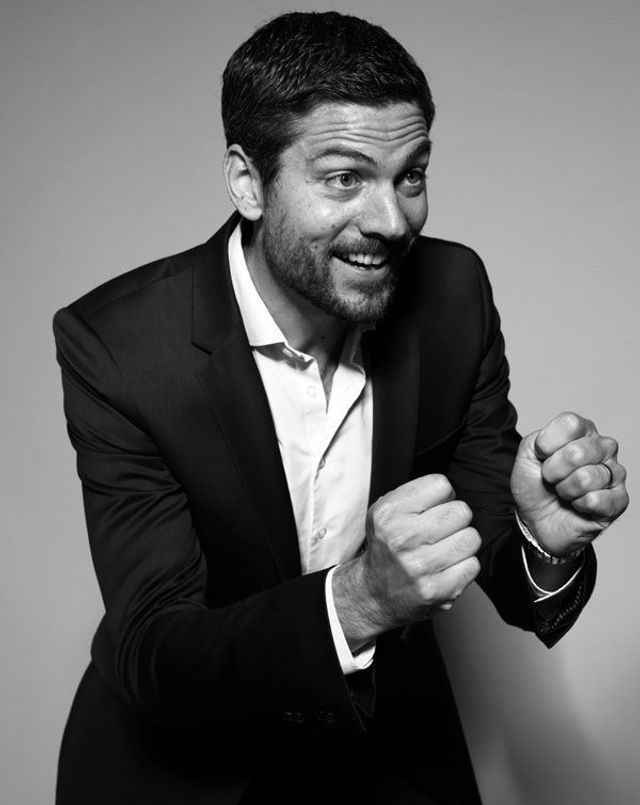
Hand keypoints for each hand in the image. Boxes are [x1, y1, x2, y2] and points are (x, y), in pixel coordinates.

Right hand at [332, 474, 480, 648]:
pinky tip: (445, 569)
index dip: (441, 497)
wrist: (374, 594)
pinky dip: (463, 566)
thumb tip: (452, 492)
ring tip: (443, 550)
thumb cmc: (388, 547)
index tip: (432, 510)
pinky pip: (473, 565)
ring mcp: (419, 566)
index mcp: (388, 513)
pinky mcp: (436, 590)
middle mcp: (402, 538)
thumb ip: (417, 494)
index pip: (442, 485)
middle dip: (454, 520)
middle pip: (461, 511)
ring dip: (461, 543)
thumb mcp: (387, 511)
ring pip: (471, 538)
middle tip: (439, 533)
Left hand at [510, 411, 627, 555]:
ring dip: (565, 490)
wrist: (536, 520)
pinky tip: (578, 504)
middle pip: (578, 452)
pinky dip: (579, 505)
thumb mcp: (526, 455)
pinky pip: (598, 500)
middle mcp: (603, 447)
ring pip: (587, 478)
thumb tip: (563, 445)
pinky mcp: (619, 500)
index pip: (571, 424)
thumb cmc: (535, 484)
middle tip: (552, 478)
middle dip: (553, 471)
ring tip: (564, 492)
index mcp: (583, 431)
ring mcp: (614, 473)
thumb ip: (539, 439)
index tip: (540, 456)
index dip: (547, 444)